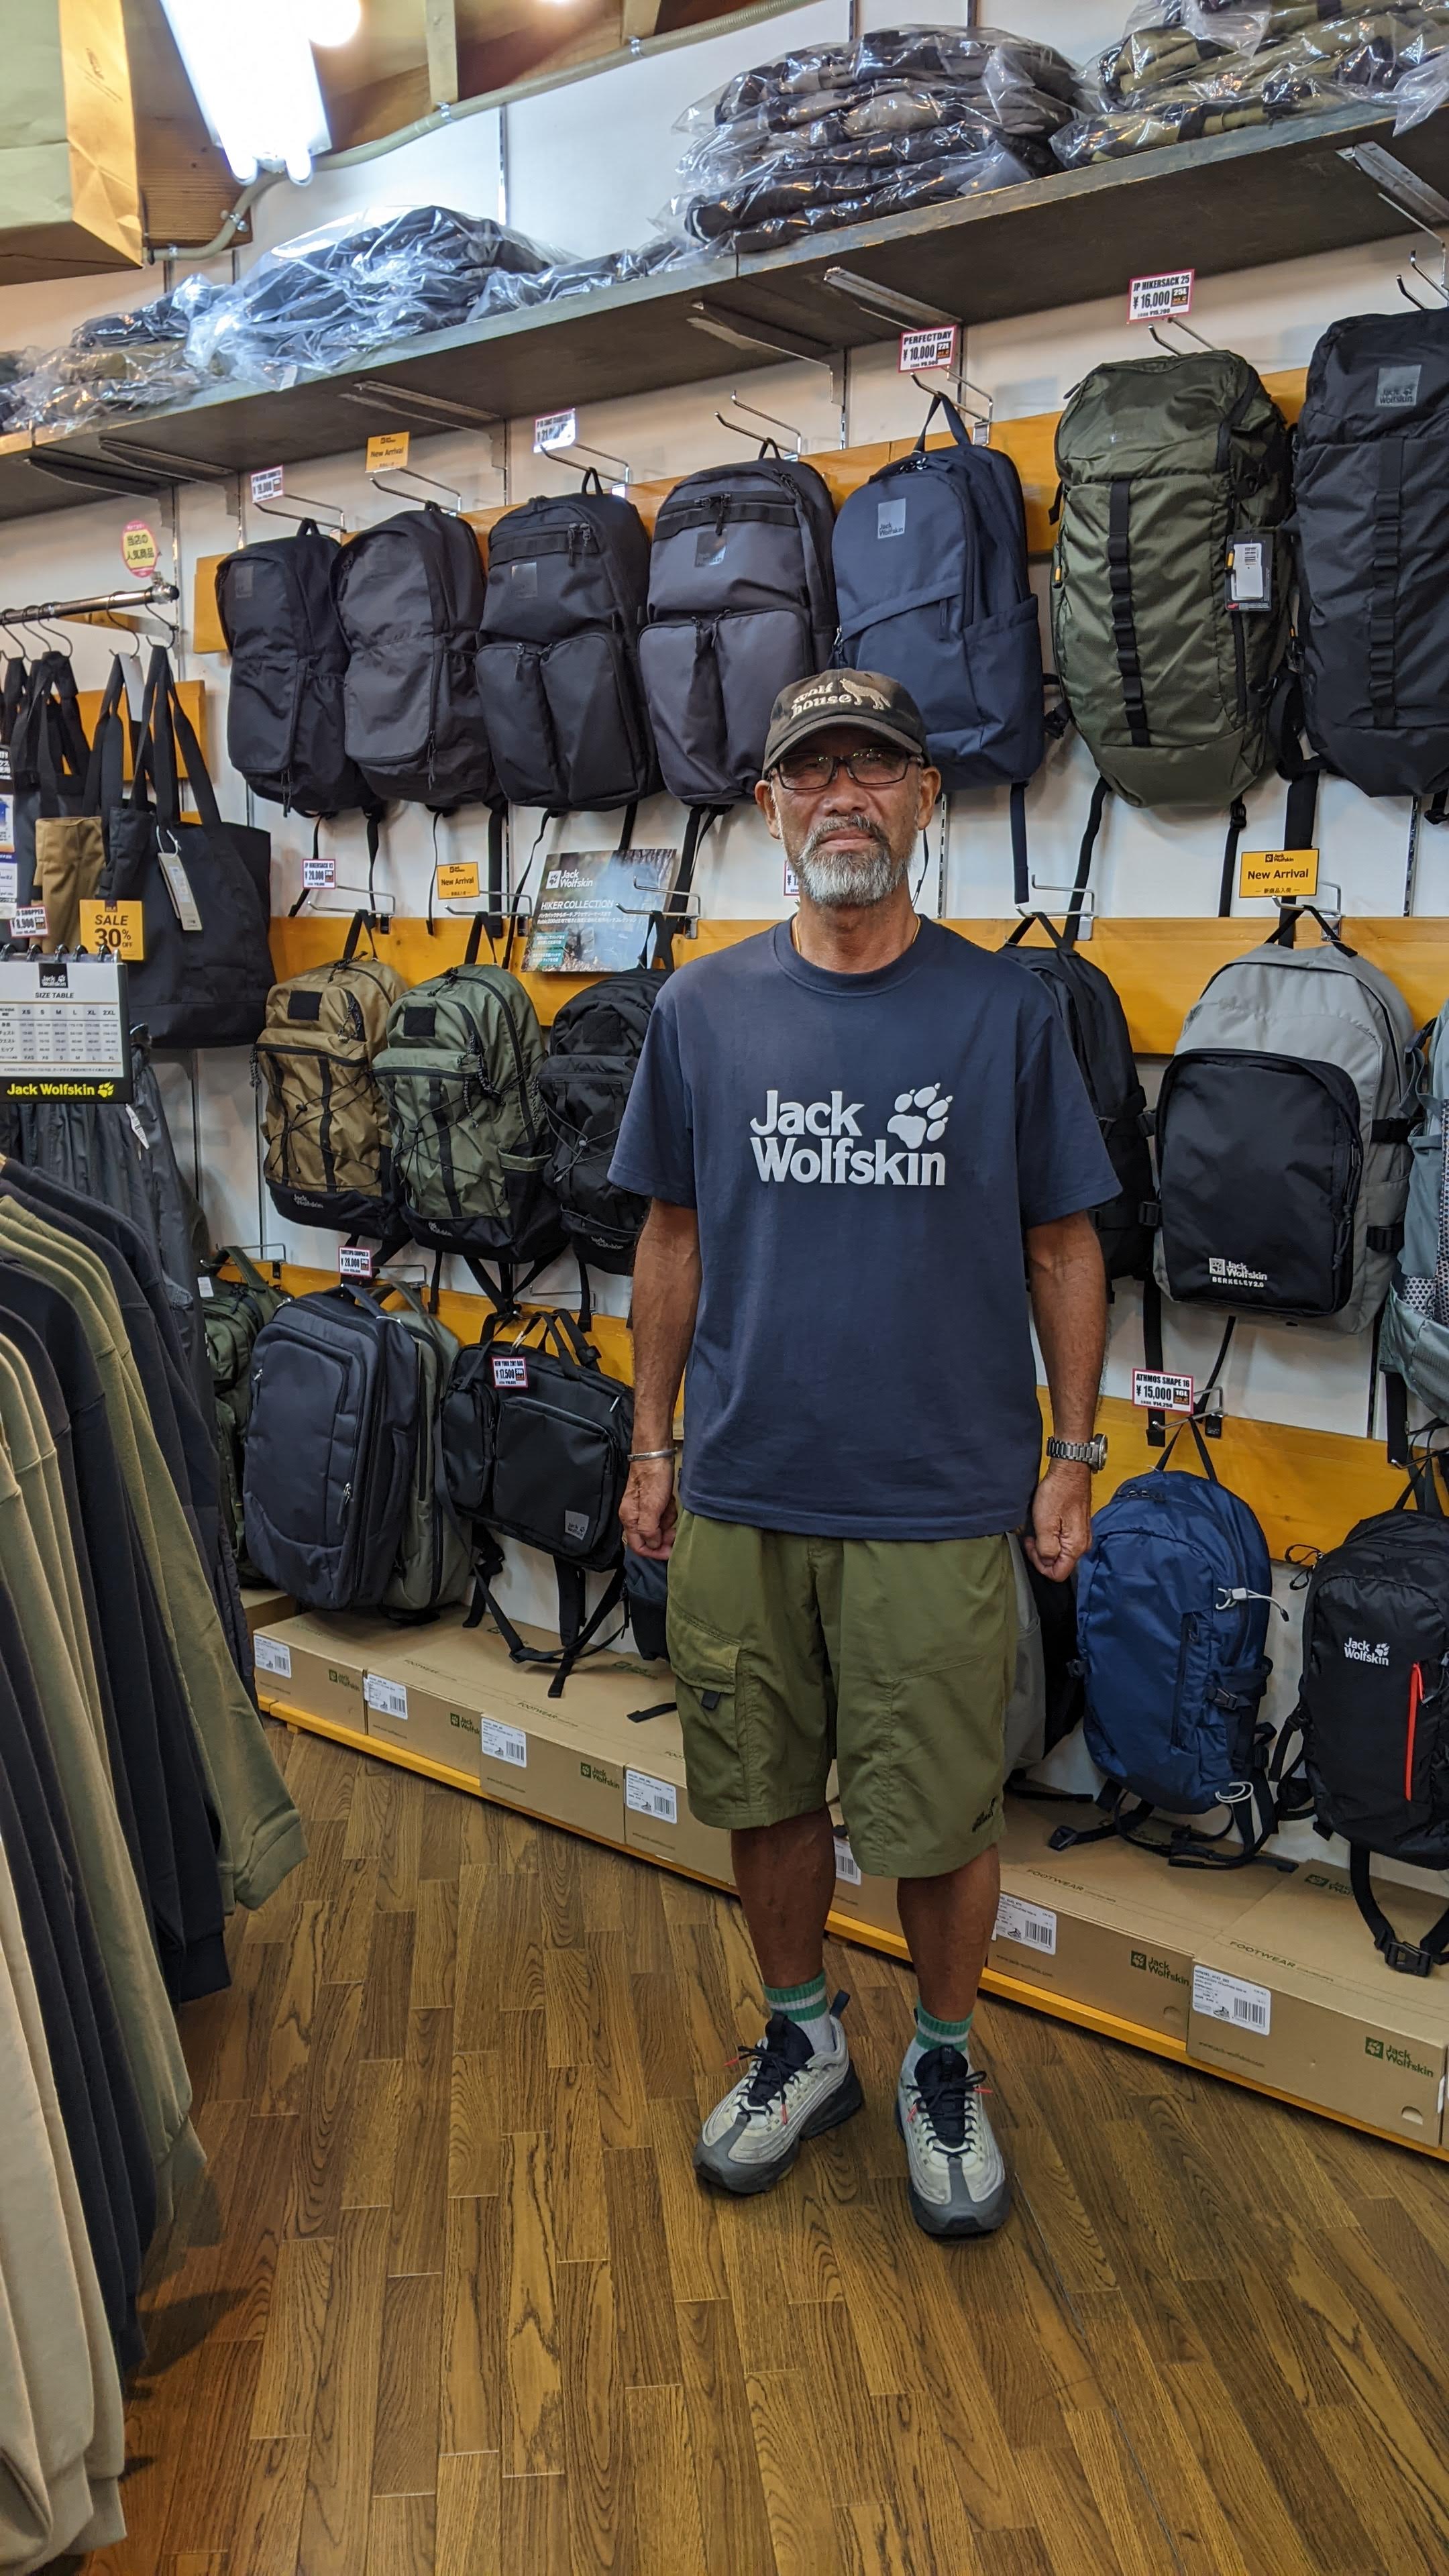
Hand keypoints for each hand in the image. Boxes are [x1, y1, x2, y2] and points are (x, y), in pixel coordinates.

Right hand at [620, 1456, 677, 1558]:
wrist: (656, 1454)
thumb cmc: (652, 1476)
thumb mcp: (651, 1506)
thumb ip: (649, 1529)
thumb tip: (653, 1545)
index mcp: (629, 1519)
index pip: (638, 1547)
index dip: (654, 1553)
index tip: (669, 1552)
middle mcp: (634, 1516)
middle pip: (650, 1538)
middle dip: (663, 1534)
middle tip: (673, 1528)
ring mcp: (644, 1509)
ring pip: (659, 1527)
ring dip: (667, 1520)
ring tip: (669, 1506)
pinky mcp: (653, 1502)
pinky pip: (663, 1515)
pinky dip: (669, 1510)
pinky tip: (670, 1501)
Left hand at [1025, 1459, 1091, 1582]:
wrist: (1070, 1471)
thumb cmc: (1058, 1493)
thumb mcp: (1045, 1524)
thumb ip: (1046, 1549)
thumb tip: (1047, 1561)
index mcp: (1076, 1547)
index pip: (1058, 1574)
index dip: (1041, 1566)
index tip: (1032, 1548)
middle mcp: (1083, 1545)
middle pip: (1060, 1564)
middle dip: (1042, 1555)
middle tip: (1031, 1538)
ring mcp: (1082, 1535)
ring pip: (1060, 1552)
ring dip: (1045, 1545)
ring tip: (1037, 1529)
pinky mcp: (1078, 1527)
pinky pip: (1063, 1541)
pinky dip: (1051, 1536)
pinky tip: (1045, 1524)